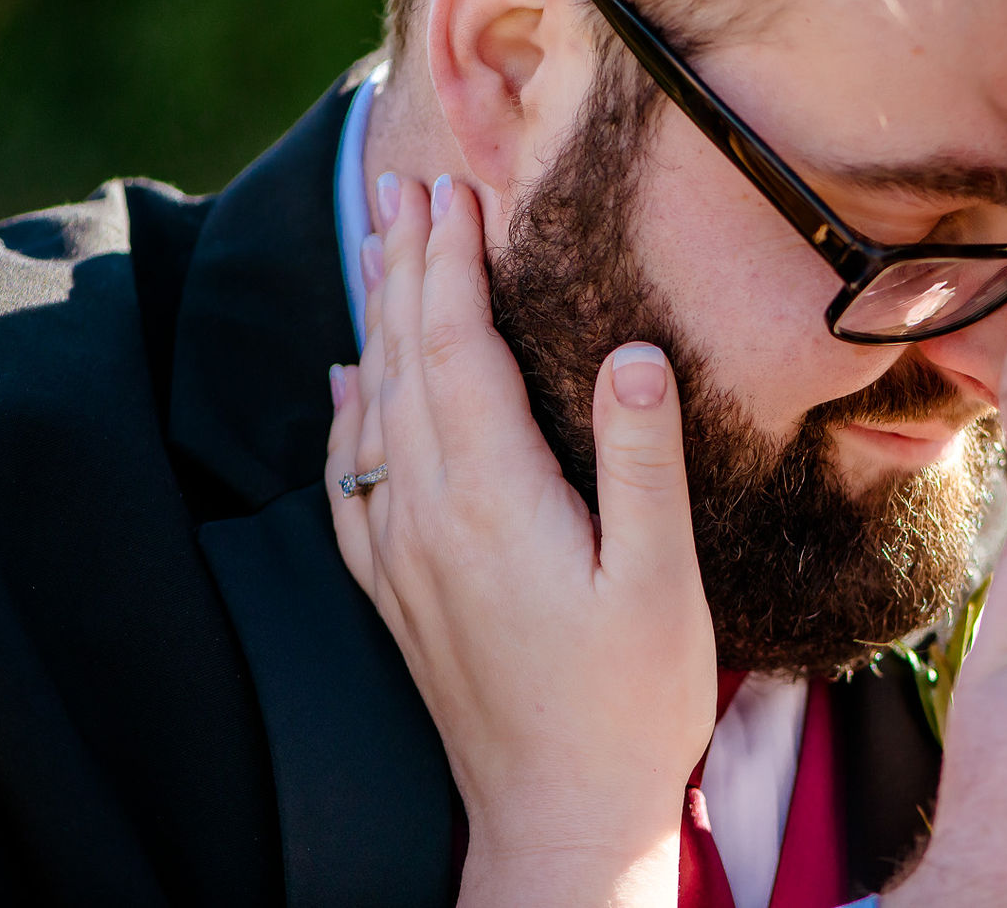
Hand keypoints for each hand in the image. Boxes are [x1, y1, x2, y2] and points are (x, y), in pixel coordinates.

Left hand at [326, 174, 714, 907]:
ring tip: (381, 249)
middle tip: (406, 185)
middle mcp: (427, 515)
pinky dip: (346, 413)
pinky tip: (345, 383)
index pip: (457, 349)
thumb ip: (644, 463)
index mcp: (492, 500)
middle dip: (404, 265)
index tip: (454, 193)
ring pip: (374, 407)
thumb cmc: (627, 704)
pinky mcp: (396, 588)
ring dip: (378, 319)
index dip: (452, 265)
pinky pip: (351, 475)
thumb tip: (634, 352)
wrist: (556, 820)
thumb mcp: (661, 584)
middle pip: (403, 360)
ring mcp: (400, 554)